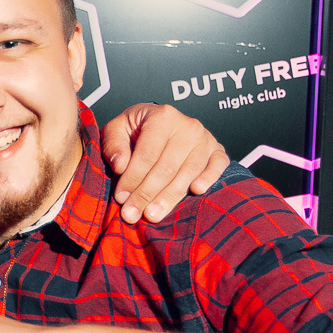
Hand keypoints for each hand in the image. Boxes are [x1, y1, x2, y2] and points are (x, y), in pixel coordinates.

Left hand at [100, 104, 227, 224]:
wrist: (162, 122)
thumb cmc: (137, 128)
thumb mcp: (117, 129)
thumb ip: (114, 144)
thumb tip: (120, 166)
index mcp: (162, 117)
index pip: (147, 154)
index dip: (133, 179)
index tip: (121, 198)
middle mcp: (187, 126)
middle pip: (166, 167)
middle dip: (147, 194)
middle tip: (132, 214)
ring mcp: (205, 139)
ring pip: (188, 173)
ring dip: (169, 197)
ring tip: (152, 215)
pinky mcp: (217, 150)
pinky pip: (218, 166)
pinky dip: (209, 178)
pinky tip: (196, 191)